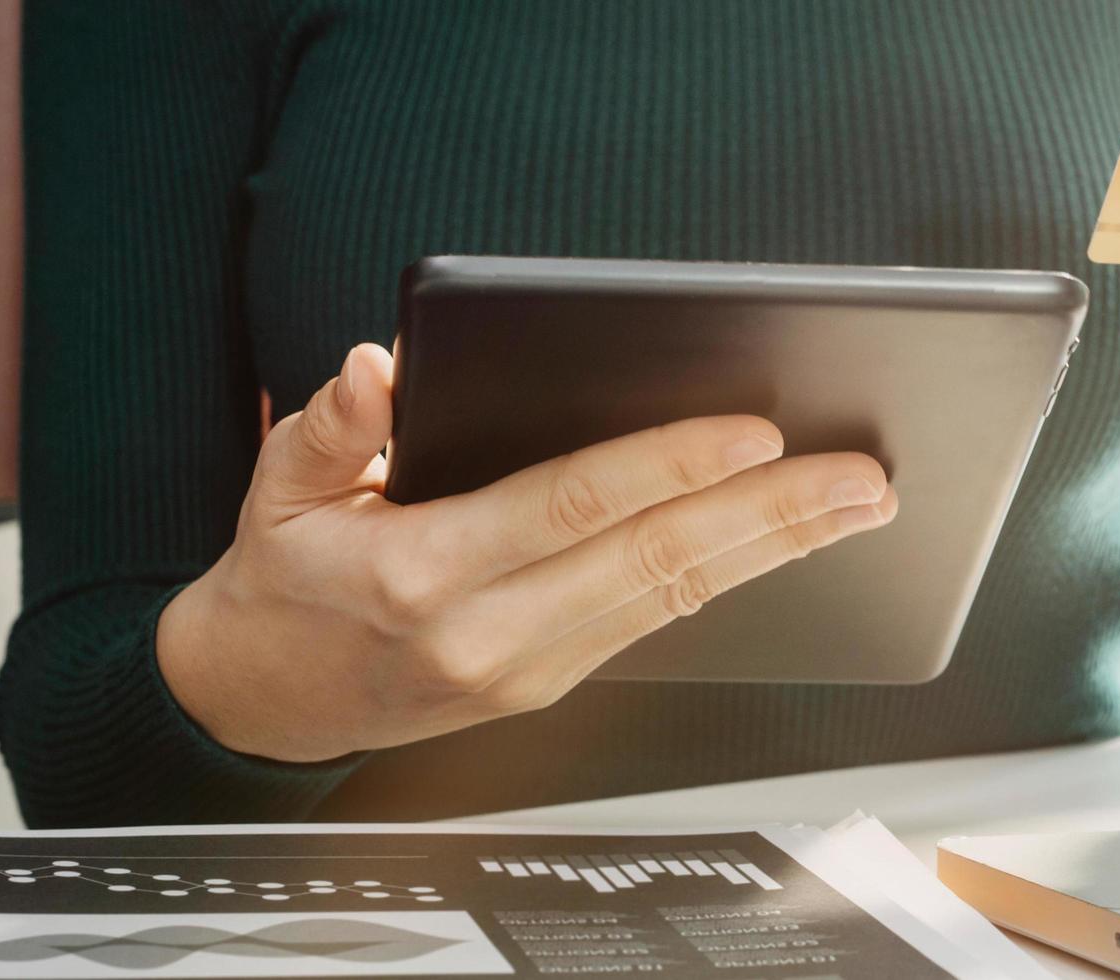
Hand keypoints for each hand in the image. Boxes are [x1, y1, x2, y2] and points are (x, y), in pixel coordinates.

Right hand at [157, 344, 899, 761]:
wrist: (259, 705)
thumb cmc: (282, 583)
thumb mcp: (278, 494)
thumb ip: (329, 428)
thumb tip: (375, 366)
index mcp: (426, 573)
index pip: (575, 505)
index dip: (672, 467)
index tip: (755, 434)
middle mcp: (490, 632)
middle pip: (657, 561)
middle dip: (772, 516)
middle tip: (861, 478)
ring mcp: (530, 670)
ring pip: (677, 598)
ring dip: (777, 548)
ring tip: (857, 505)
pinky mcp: (552, 686)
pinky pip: (656, 621)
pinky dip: (730, 574)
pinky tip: (788, 541)